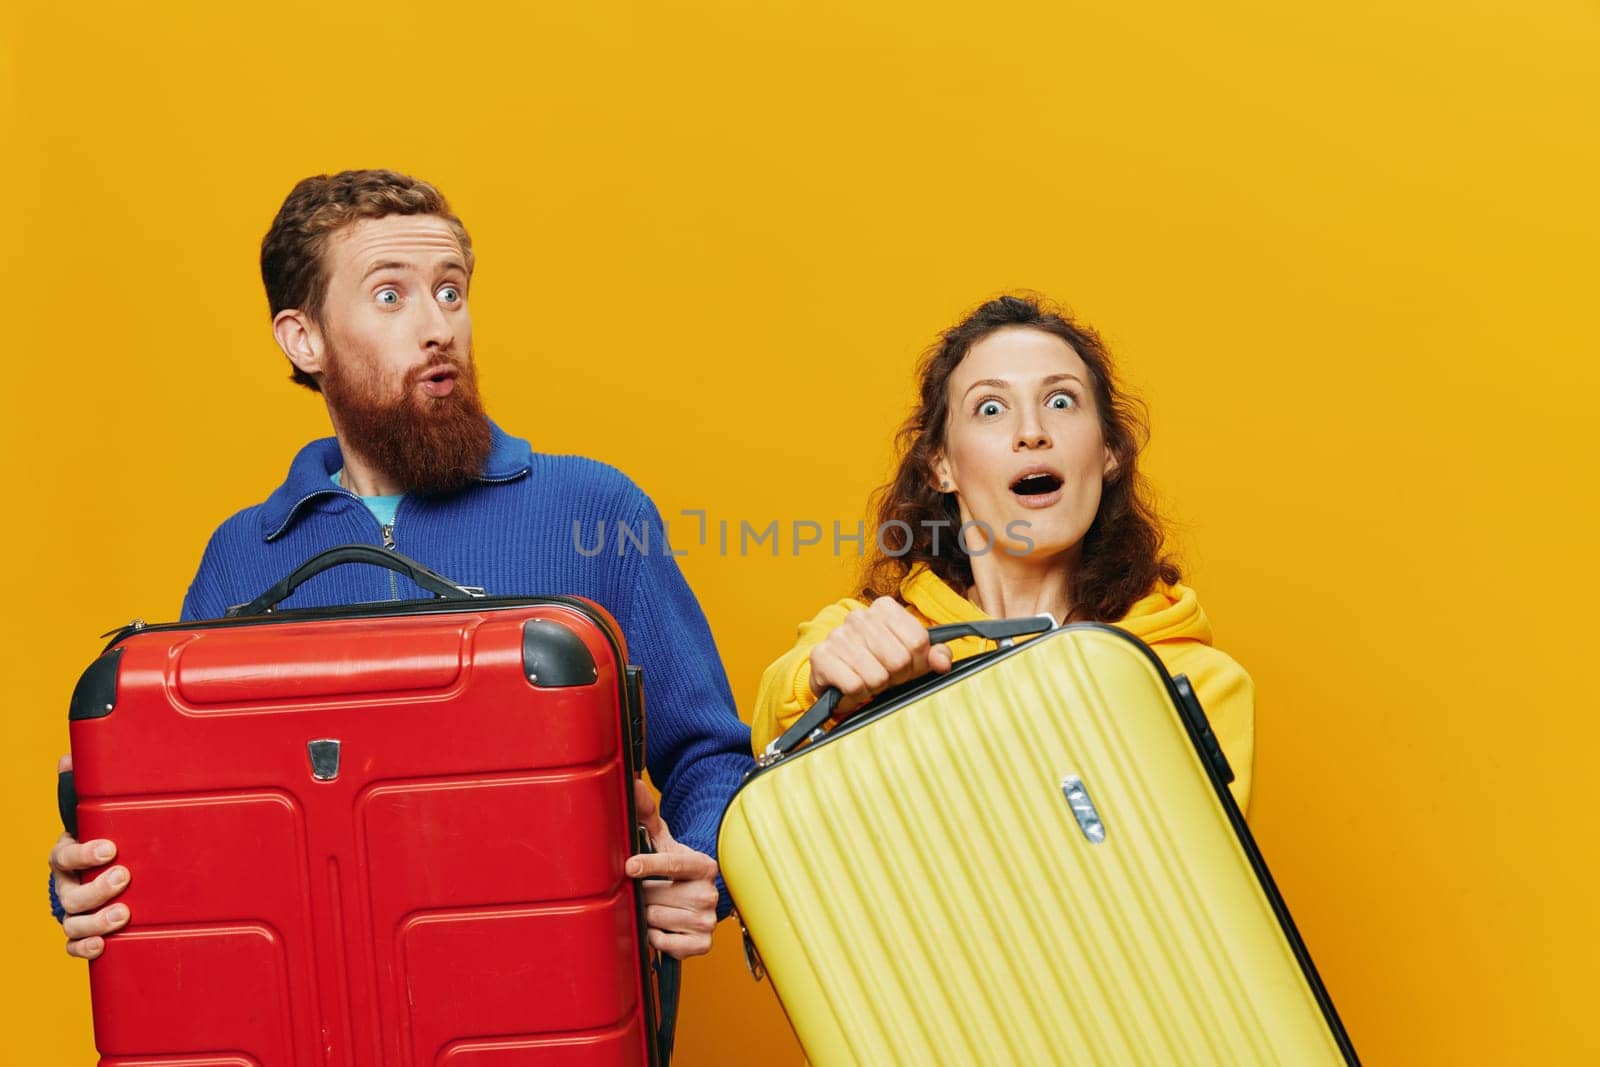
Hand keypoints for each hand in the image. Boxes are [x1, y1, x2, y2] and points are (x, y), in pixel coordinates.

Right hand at [50, 754, 130, 959]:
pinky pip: (74, 945)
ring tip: (123, 914)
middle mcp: (65, 883)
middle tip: (124, 876)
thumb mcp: (96, 814)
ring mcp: (71, 909)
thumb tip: (69, 757)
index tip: (110, 848)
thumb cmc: (101, 837)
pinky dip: (85, 948)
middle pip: (70, 893)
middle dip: (97, 888)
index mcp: (66, 853)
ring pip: (72, 921)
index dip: (84, 853)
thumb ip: (86, 789)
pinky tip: (103, 946)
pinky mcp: (81, 930)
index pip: (66, 855)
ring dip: (96, 921)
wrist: (100, 869)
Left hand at [625, 778, 718, 958]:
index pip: (673, 864)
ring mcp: (708, 920)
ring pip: (658, 920)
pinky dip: (657, 937)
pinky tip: (662, 926)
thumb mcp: (666, 843)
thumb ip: (648, 817)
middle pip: (658, 896)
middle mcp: (710, 892)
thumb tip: (632, 786)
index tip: (630, 866)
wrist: (699, 898)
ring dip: (647, 915)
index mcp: (703, 865)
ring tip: (655, 906)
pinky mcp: (704, 944)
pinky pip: (666, 944)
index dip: (649, 865)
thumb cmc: (677, 869)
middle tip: (644, 890)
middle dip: (643, 894)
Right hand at [807, 597, 952, 717]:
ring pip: (877, 676)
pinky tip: (851, 685)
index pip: (917, 640)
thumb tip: (943, 662)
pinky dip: (856, 694)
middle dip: (896, 676)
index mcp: (884, 608)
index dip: (917, 662)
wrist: (836, 676)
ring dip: (875, 686)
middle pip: (899, 660)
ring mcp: (838, 635)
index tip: (906, 666)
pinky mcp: (821, 656)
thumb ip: (935, 655)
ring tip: (867, 680)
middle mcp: (859, 616)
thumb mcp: (911, 656)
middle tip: (885, 675)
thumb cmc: (877, 663)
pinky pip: (854, 686)